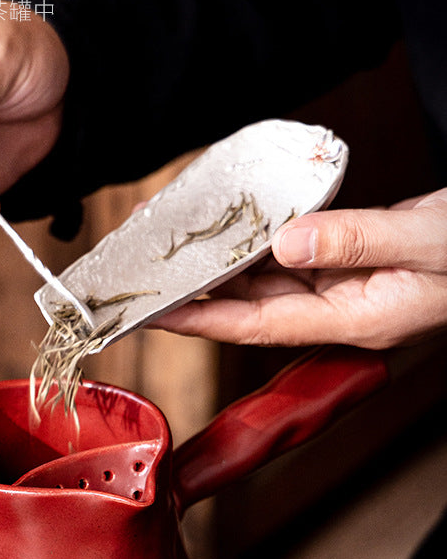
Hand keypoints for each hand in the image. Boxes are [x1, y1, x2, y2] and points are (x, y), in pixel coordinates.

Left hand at [153, 189, 446, 348]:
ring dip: (221, 272)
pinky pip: (291, 259)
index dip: (201, 320)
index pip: (258, 326)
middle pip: (250, 309)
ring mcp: (346, 287)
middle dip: (195, 298)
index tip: (151, 312)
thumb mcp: (427, 240)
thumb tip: (286, 244)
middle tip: (140, 283)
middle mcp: (342, 309)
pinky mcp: (352, 261)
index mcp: (356, 318)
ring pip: (267, 284)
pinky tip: (229, 232)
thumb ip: (358, 241)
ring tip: (169, 257)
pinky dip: (257, 247)